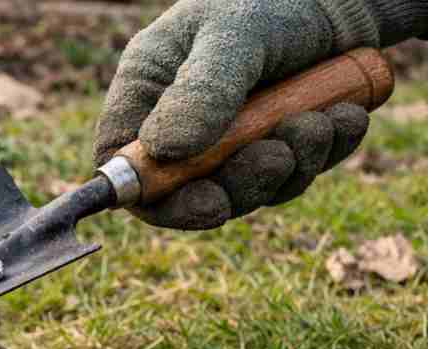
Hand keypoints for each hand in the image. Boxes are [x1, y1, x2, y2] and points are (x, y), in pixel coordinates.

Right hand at [93, 0, 404, 229]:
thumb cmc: (273, 0)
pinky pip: (291, 175)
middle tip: (277, 158)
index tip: (207, 203)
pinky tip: (346, 118)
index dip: (157, 197)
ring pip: (246, 190)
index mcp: (148, 91)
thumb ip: (201, 91)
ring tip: (320, 124)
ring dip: (289, 167)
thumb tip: (163, 152)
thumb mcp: (233, 37)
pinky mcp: (274, 146)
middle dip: (240, 186)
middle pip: (188, 191)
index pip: (127, 165)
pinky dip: (322, 155)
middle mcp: (180, 123)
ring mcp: (229, 141)